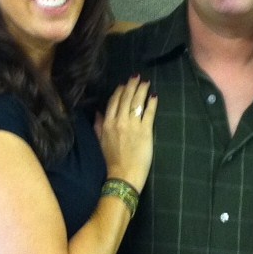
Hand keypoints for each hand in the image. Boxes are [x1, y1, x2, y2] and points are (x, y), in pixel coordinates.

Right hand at [98, 75, 156, 193]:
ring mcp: (133, 125)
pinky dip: (152, 103)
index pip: (113, 102)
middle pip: (126, 99)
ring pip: (137, 102)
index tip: (124, 83)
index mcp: (107, 123)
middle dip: (132, 86)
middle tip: (137, 77)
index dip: (119, 91)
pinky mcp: (145, 131)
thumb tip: (98, 112)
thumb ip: (98, 126)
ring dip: (142, 90)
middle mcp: (119, 121)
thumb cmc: (111, 161)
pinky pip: (149, 113)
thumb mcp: (100, 142)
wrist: (122, 176)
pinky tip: (154, 96)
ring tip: (146, 82)